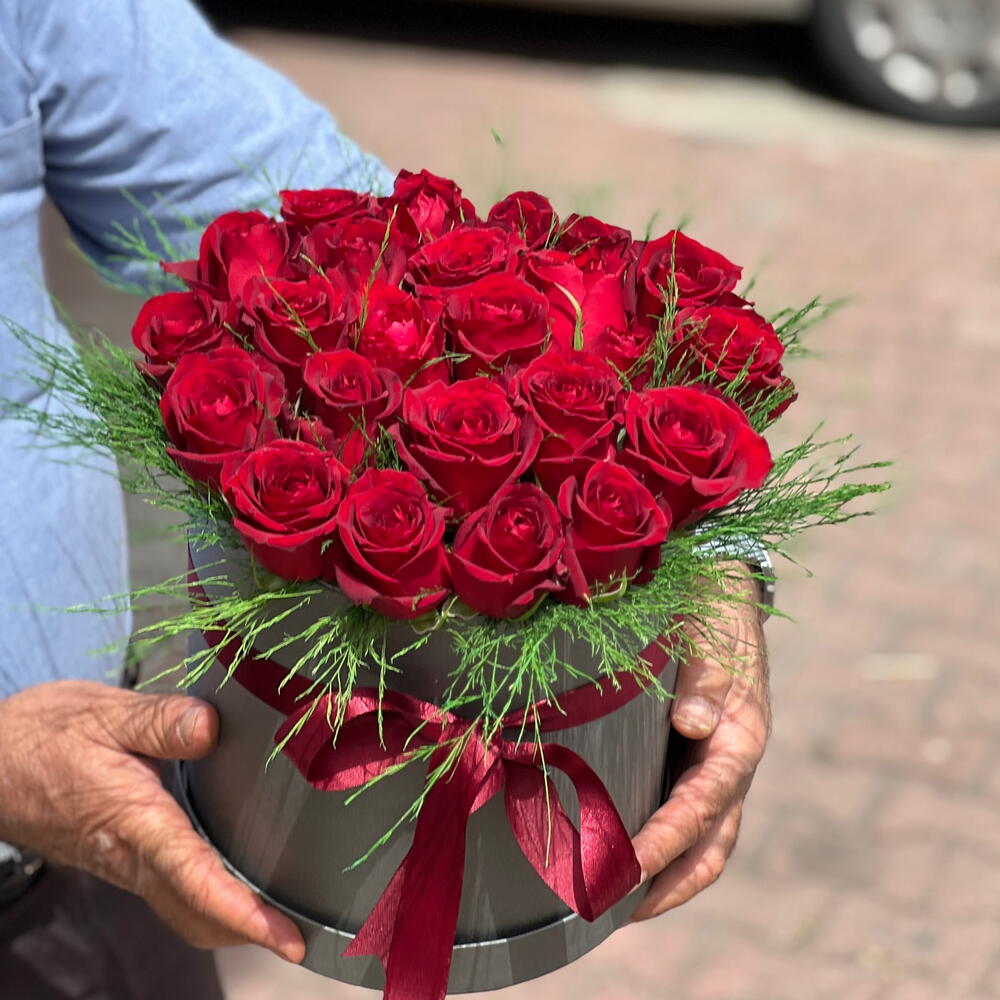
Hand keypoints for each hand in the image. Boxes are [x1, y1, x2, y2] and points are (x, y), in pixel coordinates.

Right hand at [0, 680, 304, 960]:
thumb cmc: (46, 736)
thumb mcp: (103, 713)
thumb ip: (160, 720)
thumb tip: (211, 727)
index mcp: (131, 819)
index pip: (192, 874)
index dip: (239, 910)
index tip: (282, 935)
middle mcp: (130, 853)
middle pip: (194, 911)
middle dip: (247, 932)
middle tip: (298, 936)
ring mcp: (125, 862)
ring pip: (183, 909)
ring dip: (230, 921)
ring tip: (280, 917)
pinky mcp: (124, 857)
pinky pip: (171, 893)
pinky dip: (209, 900)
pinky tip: (237, 881)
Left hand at [630, 563, 770, 919]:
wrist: (722, 589)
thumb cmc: (715, 612)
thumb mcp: (714, 635)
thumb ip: (705, 680)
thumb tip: (692, 724)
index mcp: (740, 740)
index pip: (701, 809)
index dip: (664, 843)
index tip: (624, 868)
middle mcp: (730, 764)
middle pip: (709, 845)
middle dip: (665, 883)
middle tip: (610, 908)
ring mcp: (715, 765)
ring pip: (702, 841)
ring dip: (665, 878)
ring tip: (615, 904)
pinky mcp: (696, 758)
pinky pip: (684, 813)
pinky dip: (662, 844)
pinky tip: (624, 852)